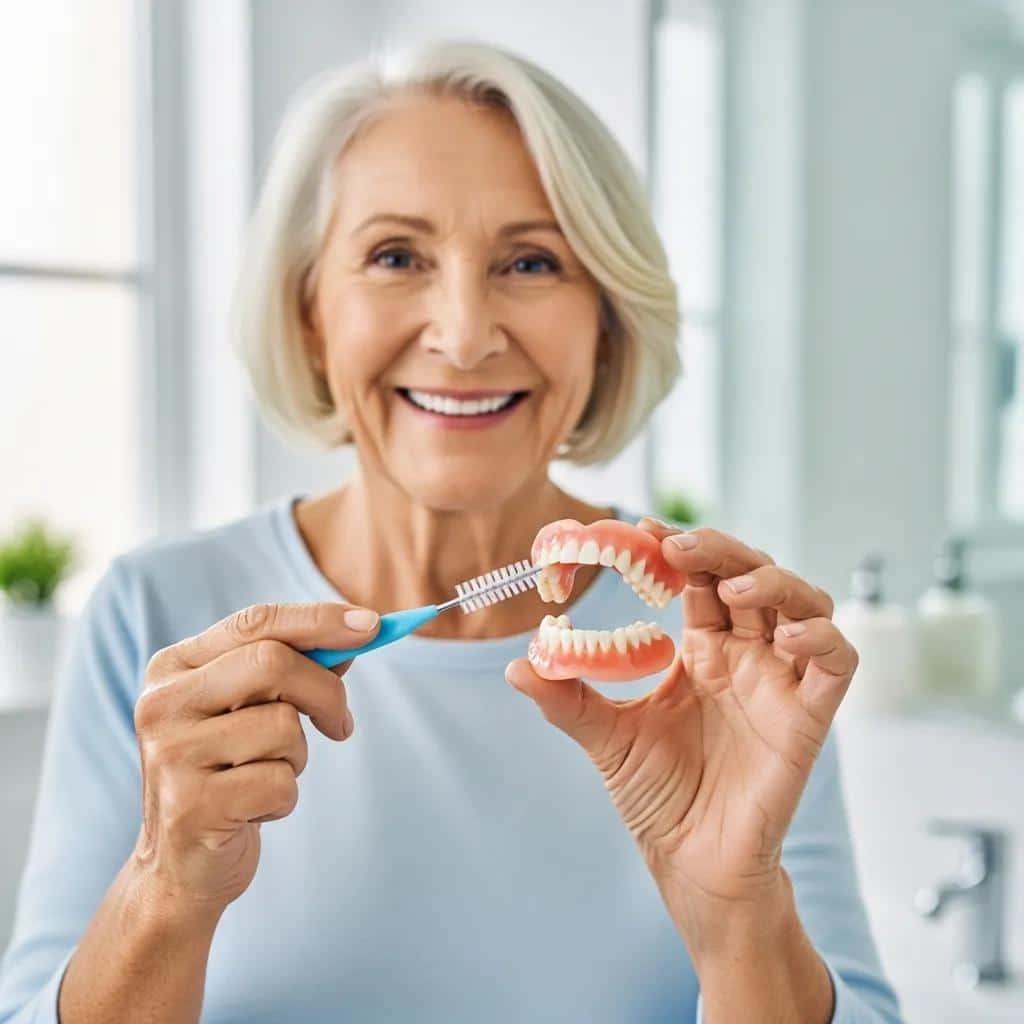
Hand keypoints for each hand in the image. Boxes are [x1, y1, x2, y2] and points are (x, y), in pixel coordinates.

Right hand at [131, 602, 378, 915]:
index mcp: (174, 668)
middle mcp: (163, 704)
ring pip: (282, 726)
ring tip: (268, 775)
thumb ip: (296, 667)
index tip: (373, 625)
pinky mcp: (191, 807)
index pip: (256, 622)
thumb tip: (358, 631)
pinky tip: (256, 810)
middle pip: (272, 664)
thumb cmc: (228, 773)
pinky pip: (279, 781)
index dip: (319, 620)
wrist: (179, 867)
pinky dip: (284, 797)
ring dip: (297, 756)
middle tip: (341, 724)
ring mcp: (172, 755)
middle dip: (325, 692)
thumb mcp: (252, 711)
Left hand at [505, 520, 857, 948]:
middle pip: (751, 576)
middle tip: (675, 547)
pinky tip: (785, 639)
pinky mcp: (808, 718)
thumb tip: (513, 666)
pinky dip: (822, 640)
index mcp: (702, 651)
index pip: (700, 579)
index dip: (679, 549)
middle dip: (720, 551)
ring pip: (803, 604)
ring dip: (773, 583)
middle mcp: (745, 657)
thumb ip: (566, 698)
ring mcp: (779, 683)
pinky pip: (837, 664)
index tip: (640, 529)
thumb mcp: (606, 738)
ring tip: (729, 591)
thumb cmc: (658, 797)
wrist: (691, 863)